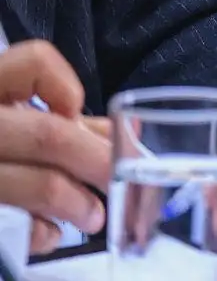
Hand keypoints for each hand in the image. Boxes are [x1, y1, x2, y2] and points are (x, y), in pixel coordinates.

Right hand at [0, 41, 110, 251]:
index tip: (74, 112)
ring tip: (93, 215)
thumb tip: (125, 131)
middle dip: (94, 160)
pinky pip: (12, 225)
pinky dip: (40, 232)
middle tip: (116, 178)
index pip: (32, 62)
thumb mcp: (7, 113)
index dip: (64, 86)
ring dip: (76, 203)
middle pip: (48, 135)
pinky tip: (49, 232)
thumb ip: (60, 115)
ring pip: (36, 185)